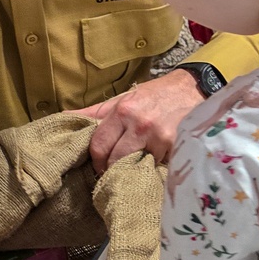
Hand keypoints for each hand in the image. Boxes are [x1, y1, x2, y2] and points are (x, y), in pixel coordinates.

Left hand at [71, 70, 202, 172]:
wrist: (194, 88)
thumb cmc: (156, 95)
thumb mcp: (124, 98)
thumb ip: (95, 112)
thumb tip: (64, 118)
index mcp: (123, 111)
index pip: (99, 145)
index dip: (96, 160)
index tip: (99, 165)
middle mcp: (140, 124)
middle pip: (115, 161)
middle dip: (113, 169)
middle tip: (116, 170)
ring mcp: (160, 137)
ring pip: (136, 167)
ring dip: (134, 169)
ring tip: (136, 165)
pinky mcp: (177, 147)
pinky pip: (158, 167)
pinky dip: (154, 168)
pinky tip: (155, 162)